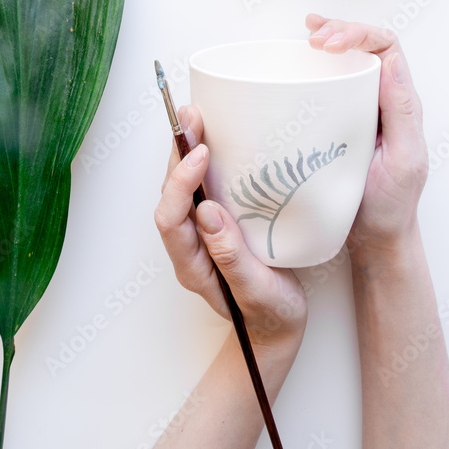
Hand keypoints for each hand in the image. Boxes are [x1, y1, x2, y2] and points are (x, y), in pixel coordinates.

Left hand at [154, 105, 306, 353]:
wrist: (277, 331)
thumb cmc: (269, 316)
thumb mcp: (258, 291)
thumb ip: (231, 257)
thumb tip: (208, 213)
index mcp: (192, 265)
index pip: (171, 218)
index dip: (180, 182)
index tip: (201, 153)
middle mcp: (189, 246)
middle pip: (170, 195)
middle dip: (177, 154)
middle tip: (191, 116)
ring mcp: (201, 235)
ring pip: (183, 189)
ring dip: (185, 152)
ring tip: (195, 117)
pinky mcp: (217, 225)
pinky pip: (201, 189)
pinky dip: (202, 162)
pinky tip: (213, 140)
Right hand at [306, 14, 427, 260]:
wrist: (374, 240)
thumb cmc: (390, 205)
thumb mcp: (403, 159)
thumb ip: (401, 112)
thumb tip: (390, 63)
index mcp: (401, 103)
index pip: (386, 48)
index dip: (359, 35)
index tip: (328, 45)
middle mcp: (382, 99)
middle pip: (366, 45)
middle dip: (340, 30)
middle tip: (313, 37)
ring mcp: (359, 108)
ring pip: (349, 58)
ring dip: (329, 38)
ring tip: (307, 33)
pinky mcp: (337, 121)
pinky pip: (330, 83)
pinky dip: (315, 65)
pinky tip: (300, 57)